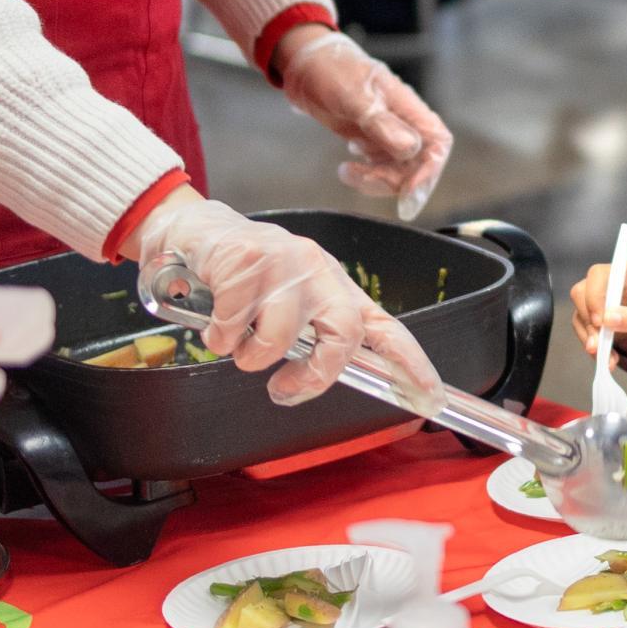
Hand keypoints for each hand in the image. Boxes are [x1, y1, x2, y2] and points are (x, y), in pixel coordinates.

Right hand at [135, 191, 439, 408]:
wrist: (197, 230)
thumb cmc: (244, 275)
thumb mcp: (288, 301)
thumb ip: (308, 337)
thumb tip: (309, 382)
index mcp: (334, 285)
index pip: (383, 326)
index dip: (409, 362)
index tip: (429, 397)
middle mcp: (317, 270)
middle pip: (342, 336)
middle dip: (313, 376)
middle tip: (283, 388)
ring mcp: (283, 262)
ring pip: (278, 339)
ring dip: (249, 355)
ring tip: (235, 337)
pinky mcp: (245, 260)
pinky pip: (231, 328)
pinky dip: (216, 336)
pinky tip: (213, 315)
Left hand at [278, 30, 452, 220]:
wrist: (306, 62)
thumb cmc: (332, 69)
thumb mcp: (352, 96)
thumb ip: (380, 122)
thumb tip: (410, 149)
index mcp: (406, 106)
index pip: (437, 142)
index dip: (429, 170)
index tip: (408, 191)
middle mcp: (402, 121)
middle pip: (418, 163)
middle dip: (395, 180)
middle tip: (362, 179)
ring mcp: (385, 131)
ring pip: (398, 169)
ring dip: (376, 180)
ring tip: (346, 172)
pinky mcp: (369, 138)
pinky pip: (379, 165)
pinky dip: (366, 174)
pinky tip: (347, 166)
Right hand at [568, 259, 626, 359]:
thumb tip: (609, 319)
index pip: (598, 275)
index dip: (593, 296)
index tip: (600, 322)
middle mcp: (609, 283)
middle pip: (581, 293)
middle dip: (589, 322)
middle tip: (598, 346)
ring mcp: (599, 300)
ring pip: (579, 314)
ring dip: (590, 338)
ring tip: (609, 358)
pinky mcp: (594, 318)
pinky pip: (583, 330)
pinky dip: (592, 346)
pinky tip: (608, 358)